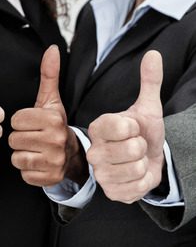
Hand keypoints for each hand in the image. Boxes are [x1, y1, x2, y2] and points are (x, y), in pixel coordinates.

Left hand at [9, 45, 86, 186]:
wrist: (72, 153)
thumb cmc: (54, 124)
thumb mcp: (51, 100)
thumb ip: (49, 75)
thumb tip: (52, 49)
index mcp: (53, 119)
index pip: (15, 120)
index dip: (19, 122)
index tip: (30, 123)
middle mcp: (56, 140)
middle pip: (14, 140)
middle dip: (18, 138)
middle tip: (31, 137)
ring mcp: (54, 161)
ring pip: (16, 158)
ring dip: (21, 154)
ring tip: (33, 149)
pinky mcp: (50, 178)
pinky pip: (24, 174)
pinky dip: (26, 170)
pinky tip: (36, 162)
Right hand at [87, 51, 164, 203]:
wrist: (145, 160)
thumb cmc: (142, 133)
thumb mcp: (147, 108)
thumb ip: (149, 82)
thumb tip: (153, 54)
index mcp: (97, 128)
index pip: (121, 127)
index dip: (135, 128)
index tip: (132, 129)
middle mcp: (93, 152)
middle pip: (132, 149)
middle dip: (143, 147)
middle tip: (136, 146)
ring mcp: (100, 173)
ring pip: (135, 169)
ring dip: (144, 165)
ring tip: (137, 160)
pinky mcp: (111, 192)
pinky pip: (137, 187)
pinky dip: (144, 182)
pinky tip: (136, 176)